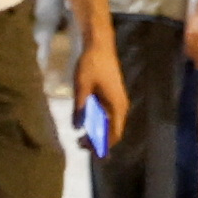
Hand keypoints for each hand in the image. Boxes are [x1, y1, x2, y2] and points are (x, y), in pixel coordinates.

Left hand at [72, 34, 127, 156]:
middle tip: (81, 144)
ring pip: (110, 123)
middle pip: (113, 130)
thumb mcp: (82, 87)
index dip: (103, 145)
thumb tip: (77, 127)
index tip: (90, 152)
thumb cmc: (91, 65)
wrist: (100, 45)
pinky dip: (98, 121)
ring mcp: (118, 100)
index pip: (113, 133)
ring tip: (82, 137)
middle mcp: (120, 105)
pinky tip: (86, 122)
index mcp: (116, 106)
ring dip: (98, 131)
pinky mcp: (113, 95)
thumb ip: (80, 108)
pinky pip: (108, 114)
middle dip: (98, 140)